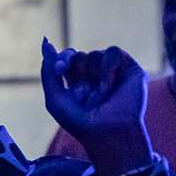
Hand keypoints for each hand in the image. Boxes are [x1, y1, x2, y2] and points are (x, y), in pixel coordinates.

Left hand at [40, 38, 150, 175]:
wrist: (108, 134)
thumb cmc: (81, 123)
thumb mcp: (55, 99)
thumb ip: (48, 72)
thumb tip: (45, 42)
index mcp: (79, 82)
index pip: (68, 58)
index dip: (62, 59)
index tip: (58, 69)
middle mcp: (96, 76)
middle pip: (79, 55)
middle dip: (76, 69)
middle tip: (79, 90)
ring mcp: (113, 72)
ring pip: (95, 54)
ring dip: (92, 75)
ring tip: (99, 96)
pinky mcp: (130, 69)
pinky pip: (113, 52)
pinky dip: (107, 67)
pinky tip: (108, 83)